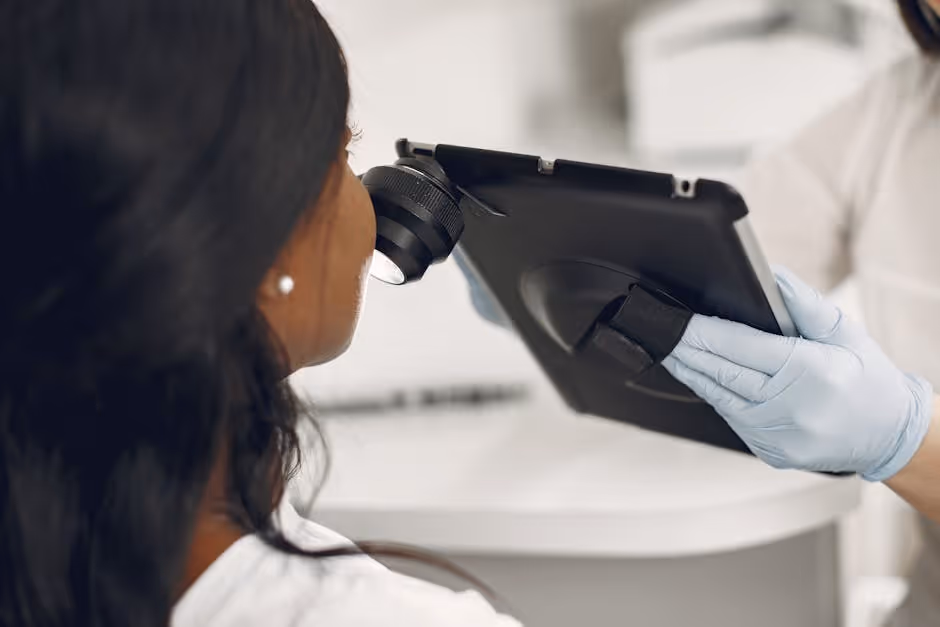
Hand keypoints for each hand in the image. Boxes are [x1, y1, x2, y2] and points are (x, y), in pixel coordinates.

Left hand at [663, 268, 932, 480]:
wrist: (889, 435)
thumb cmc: (868, 379)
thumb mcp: (844, 331)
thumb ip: (803, 304)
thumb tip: (770, 276)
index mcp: (808, 374)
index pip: (740, 347)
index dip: (703, 332)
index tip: (679, 319)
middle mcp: (788, 409)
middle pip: (720, 372)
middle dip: (685, 349)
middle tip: (658, 329)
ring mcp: (776, 435)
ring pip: (717, 396)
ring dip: (689, 371)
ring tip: (667, 349)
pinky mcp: (768, 451)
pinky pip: (730, 416)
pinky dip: (711, 392)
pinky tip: (696, 374)